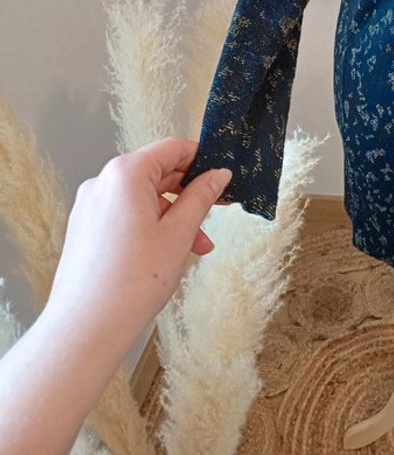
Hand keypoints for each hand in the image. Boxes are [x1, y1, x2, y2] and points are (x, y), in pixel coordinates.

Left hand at [44, 137, 232, 339]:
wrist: (86, 329)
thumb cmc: (131, 282)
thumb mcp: (179, 234)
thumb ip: (201, 197)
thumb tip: (218, 175)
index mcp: (125, 174)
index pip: (172, 149)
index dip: (202, 160)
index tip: (222, 177)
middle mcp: (102, 183)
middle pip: (157, 173)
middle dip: (189, 195)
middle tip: (214, 216)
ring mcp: (90, 207)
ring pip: (143, 199)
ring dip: (172, 216)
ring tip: (194, 248)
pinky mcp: (85, 229)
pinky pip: (126, 215)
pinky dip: (150, 227)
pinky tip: (167, 254)